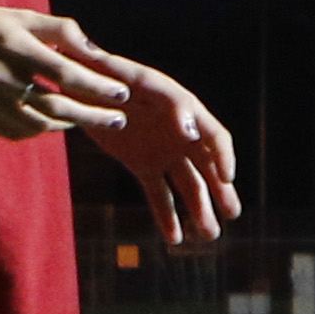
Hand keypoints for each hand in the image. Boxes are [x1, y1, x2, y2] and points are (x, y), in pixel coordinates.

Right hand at [0, 5, 132, 142]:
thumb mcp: (18, 17)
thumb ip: (59, 31)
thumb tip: (96, 51)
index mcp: (15, 49)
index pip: (66, 74)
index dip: (97, 86)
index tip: (122, 93)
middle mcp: (3, 79)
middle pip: (58, 106)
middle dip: (93, 115)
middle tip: (119, 119)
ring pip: (39, 125)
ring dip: (68, 124)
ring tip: (87, 119)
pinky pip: (17, 132)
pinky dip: (40, 130)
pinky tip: (53, 123)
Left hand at [76, 47, 238, 245]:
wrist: (82, 83)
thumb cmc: (110, 74)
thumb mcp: (135, 80)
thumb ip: (165, 103)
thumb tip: (190, 131)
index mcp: (186, 109)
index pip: (215, 136)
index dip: (224, 157)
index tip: (226, 178)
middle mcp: (181, 135)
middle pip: (208, 167)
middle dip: (221, 191)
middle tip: (232, 213)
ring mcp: (164, 153)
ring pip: (188, 186)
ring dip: (199, 210)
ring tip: (207, 236)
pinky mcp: (143, 165)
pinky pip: (159, 194)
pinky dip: (166, 217)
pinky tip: (174, 240)